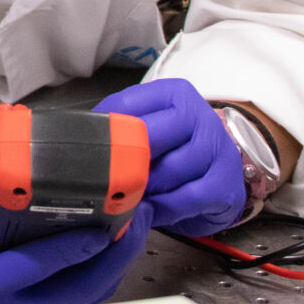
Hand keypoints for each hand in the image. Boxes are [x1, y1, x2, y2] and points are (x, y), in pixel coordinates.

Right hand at [0, 158, 152, 303]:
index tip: (95, 232)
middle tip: (134, 222)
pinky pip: (85, 292)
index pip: (25, 273)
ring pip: (84, 296)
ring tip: (138, 222)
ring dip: (116, 263)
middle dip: (109, 261)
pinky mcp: (45, 303)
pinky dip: (108, 266)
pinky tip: (123, 234)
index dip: (63, 255)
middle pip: (70, 295)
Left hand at [94, 79, 247, 234]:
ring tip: (131, 196)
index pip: (128, 107)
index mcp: (173, 94)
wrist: (216, 178)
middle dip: (126, 164)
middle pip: (149, 138)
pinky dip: (164, 208)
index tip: (89, 152)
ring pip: (167, 171)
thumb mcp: (144, 129)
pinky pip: (185, 198)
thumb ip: (116, 127)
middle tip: (109, 180)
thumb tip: (77, 137)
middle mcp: (200, 114)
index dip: (106, 134)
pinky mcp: (226, 182)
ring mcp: (218, 148)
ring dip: (144, 190)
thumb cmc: (171, 151)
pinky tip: (155, 209)